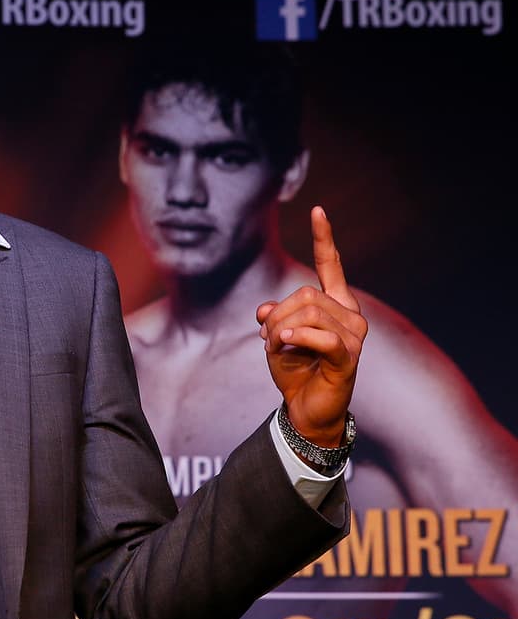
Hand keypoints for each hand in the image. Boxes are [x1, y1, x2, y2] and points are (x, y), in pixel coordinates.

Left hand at [256, 206, 366, 446]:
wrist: (306, 409)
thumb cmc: (296, 370)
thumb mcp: (276, 338)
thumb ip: (273, 316)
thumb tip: (265, 309)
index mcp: (335, 304)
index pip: (330, 265)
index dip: (324, 238)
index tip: (318, 209)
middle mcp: (350, 314)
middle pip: (304, 294)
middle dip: (276, 314)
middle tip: (267, 337)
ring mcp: (354, 336)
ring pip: (309, 313)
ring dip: (281, 330)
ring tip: (277, 348)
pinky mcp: (348, 358)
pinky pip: (324, 337)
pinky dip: (300, 338)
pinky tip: (285, 342)